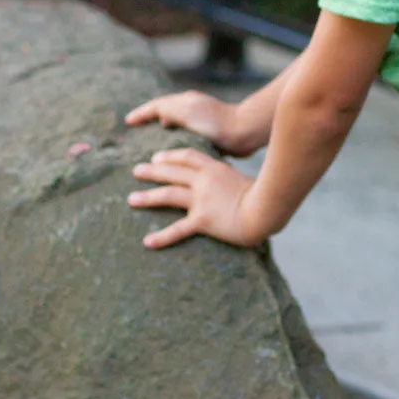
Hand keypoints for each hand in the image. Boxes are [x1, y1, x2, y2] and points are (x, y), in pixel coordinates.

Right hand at [125, 91, 248, 154]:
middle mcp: (192, 109)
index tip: (128, 122)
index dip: (142, 114)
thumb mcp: (184, 110)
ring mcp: (202, 122)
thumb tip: (159, 118)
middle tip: (136, 133)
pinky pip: (188, 138)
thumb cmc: (214, 121)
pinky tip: (175, 156)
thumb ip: (166, 110)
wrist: (244, 133)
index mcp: (185, 101)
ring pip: (177, 127)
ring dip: (164, 133)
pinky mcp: (211, 136)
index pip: (157, 105)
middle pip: (166, 113)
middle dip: (150, 121)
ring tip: (151, 146)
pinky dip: (178, 143)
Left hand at [128, 148, 266, 248]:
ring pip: (168, 195)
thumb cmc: (264, 197)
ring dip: (148, 197)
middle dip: (152, 171)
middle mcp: (204, 181)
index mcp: (215, 169)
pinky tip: (147, 242)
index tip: (157, 158)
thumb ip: (232, 181)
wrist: (266, 209)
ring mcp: (202, 199)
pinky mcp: (202, 219)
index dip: (170, 156)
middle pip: (172, 172)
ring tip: (132, 199)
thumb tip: (231, 185)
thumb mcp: (246, 181)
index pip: (187, 158)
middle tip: (136, 171)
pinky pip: (178, 229)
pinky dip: (162, 237)